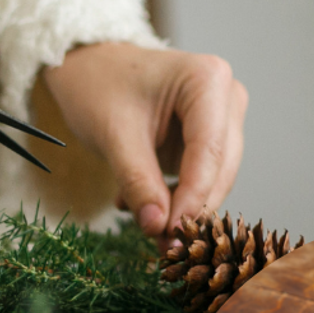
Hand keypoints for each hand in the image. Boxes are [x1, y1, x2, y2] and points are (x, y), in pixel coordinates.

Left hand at [43, 42, 246, 247]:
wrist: (86, 67)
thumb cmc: (97, 85)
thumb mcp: (113, 135)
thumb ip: (138, 181)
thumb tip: (157, 228)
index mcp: (208, 81)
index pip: (211, 151)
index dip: (193, 198)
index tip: (172, 234)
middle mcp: (226, 97)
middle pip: (220, 168)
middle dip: (190, 209)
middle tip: (162, 245)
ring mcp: (221, 118)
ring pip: (213, 179)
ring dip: (179, 207)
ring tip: (141, 222)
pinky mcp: (207, 139)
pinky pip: (198, 179)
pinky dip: (171, 197)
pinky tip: (137, 203)